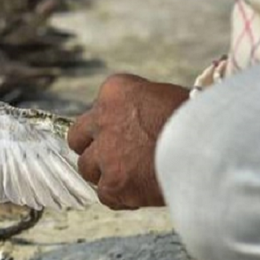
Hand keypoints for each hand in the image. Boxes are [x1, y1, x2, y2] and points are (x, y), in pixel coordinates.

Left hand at [68, 74, 188, 208]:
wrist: (212, 145)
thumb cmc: (199, 119)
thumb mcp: (165, 96)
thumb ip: (141, 108)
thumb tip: (138, 123)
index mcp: (115, 90)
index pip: (99, 107)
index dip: (112, 124)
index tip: (127, 132)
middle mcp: (102, 118)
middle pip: (78, 137)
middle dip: (92, 147)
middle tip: (113, 157)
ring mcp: (105, 152)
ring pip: (87, 167)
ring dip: (105, 174)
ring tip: (131, 177)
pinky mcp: (113, 182)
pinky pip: (105, 195)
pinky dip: (121, 198)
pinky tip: (138, 195)